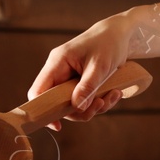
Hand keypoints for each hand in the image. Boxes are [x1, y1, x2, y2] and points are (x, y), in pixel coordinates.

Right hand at [28, 15, 135, 131]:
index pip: (38, 91)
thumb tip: (77, 108)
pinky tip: (115, 92)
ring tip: (113, 94)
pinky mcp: (81, 83)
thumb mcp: (100, 66)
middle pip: (58, 103)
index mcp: (57, 63)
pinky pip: (86, 101)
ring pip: (74, 105)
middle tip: (100, 104)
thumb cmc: (108, 43)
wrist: (120, 34)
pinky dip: (101, 102)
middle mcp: (60, 72)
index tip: (57, 125)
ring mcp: (70, 78)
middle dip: (81, 110)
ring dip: (95, 106)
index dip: (43, 110)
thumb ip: (87, 87)